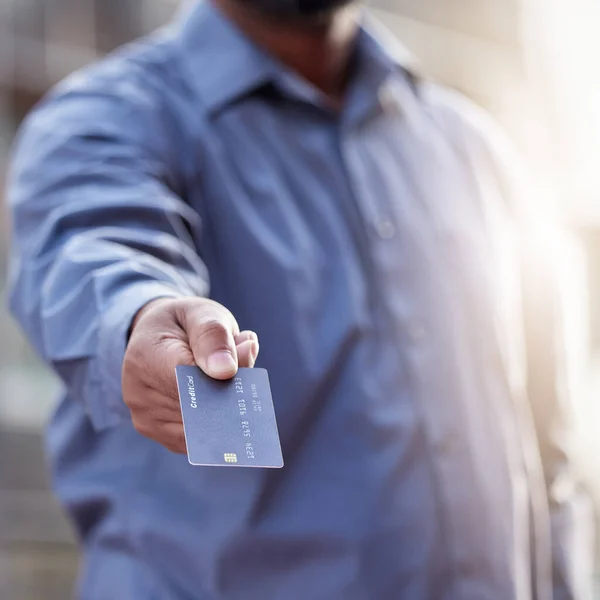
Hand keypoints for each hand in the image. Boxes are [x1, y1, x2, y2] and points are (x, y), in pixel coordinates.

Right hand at [122, 297, 258, 452]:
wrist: (157, 337)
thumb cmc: (184, 323)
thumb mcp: (200, 313)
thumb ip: (214, 336)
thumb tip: (227, 370)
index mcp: (145, 355)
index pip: (188, 379)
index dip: (221, 378)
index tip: (246, 364)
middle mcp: (138, 393)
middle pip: (197, 406)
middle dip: (229, 390)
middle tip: (246, 362)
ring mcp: (147, 418)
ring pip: (202, 426)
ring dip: (225, 405)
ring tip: (230, 371)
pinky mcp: (161, 434)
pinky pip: (199, 437)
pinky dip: (218, 419)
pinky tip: (221, 393)